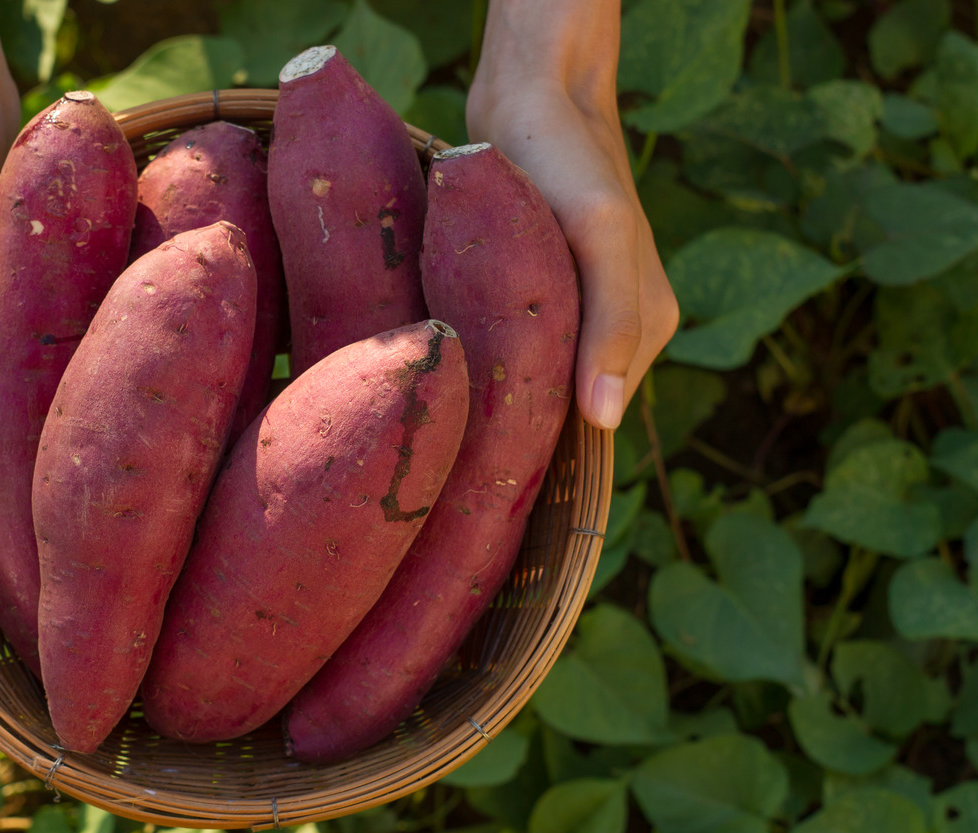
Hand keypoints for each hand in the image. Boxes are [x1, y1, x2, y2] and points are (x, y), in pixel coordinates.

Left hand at [465, 0, 677, 429]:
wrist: (529, 98)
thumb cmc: (567, 162)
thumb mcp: (597, 235)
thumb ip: (612, 321)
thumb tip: (603, 420)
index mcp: (644, 334)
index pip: (592, 427)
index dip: (541, 454)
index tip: (481, 483)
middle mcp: (613, 335)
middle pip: (560, 412)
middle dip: (510, 431)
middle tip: (443, 455)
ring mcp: (572, 317)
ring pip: (529, 386)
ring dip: (488, 398)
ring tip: (437, 420)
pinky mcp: (534, 298)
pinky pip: (509, 352)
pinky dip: (478, 364)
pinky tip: (441, 376)